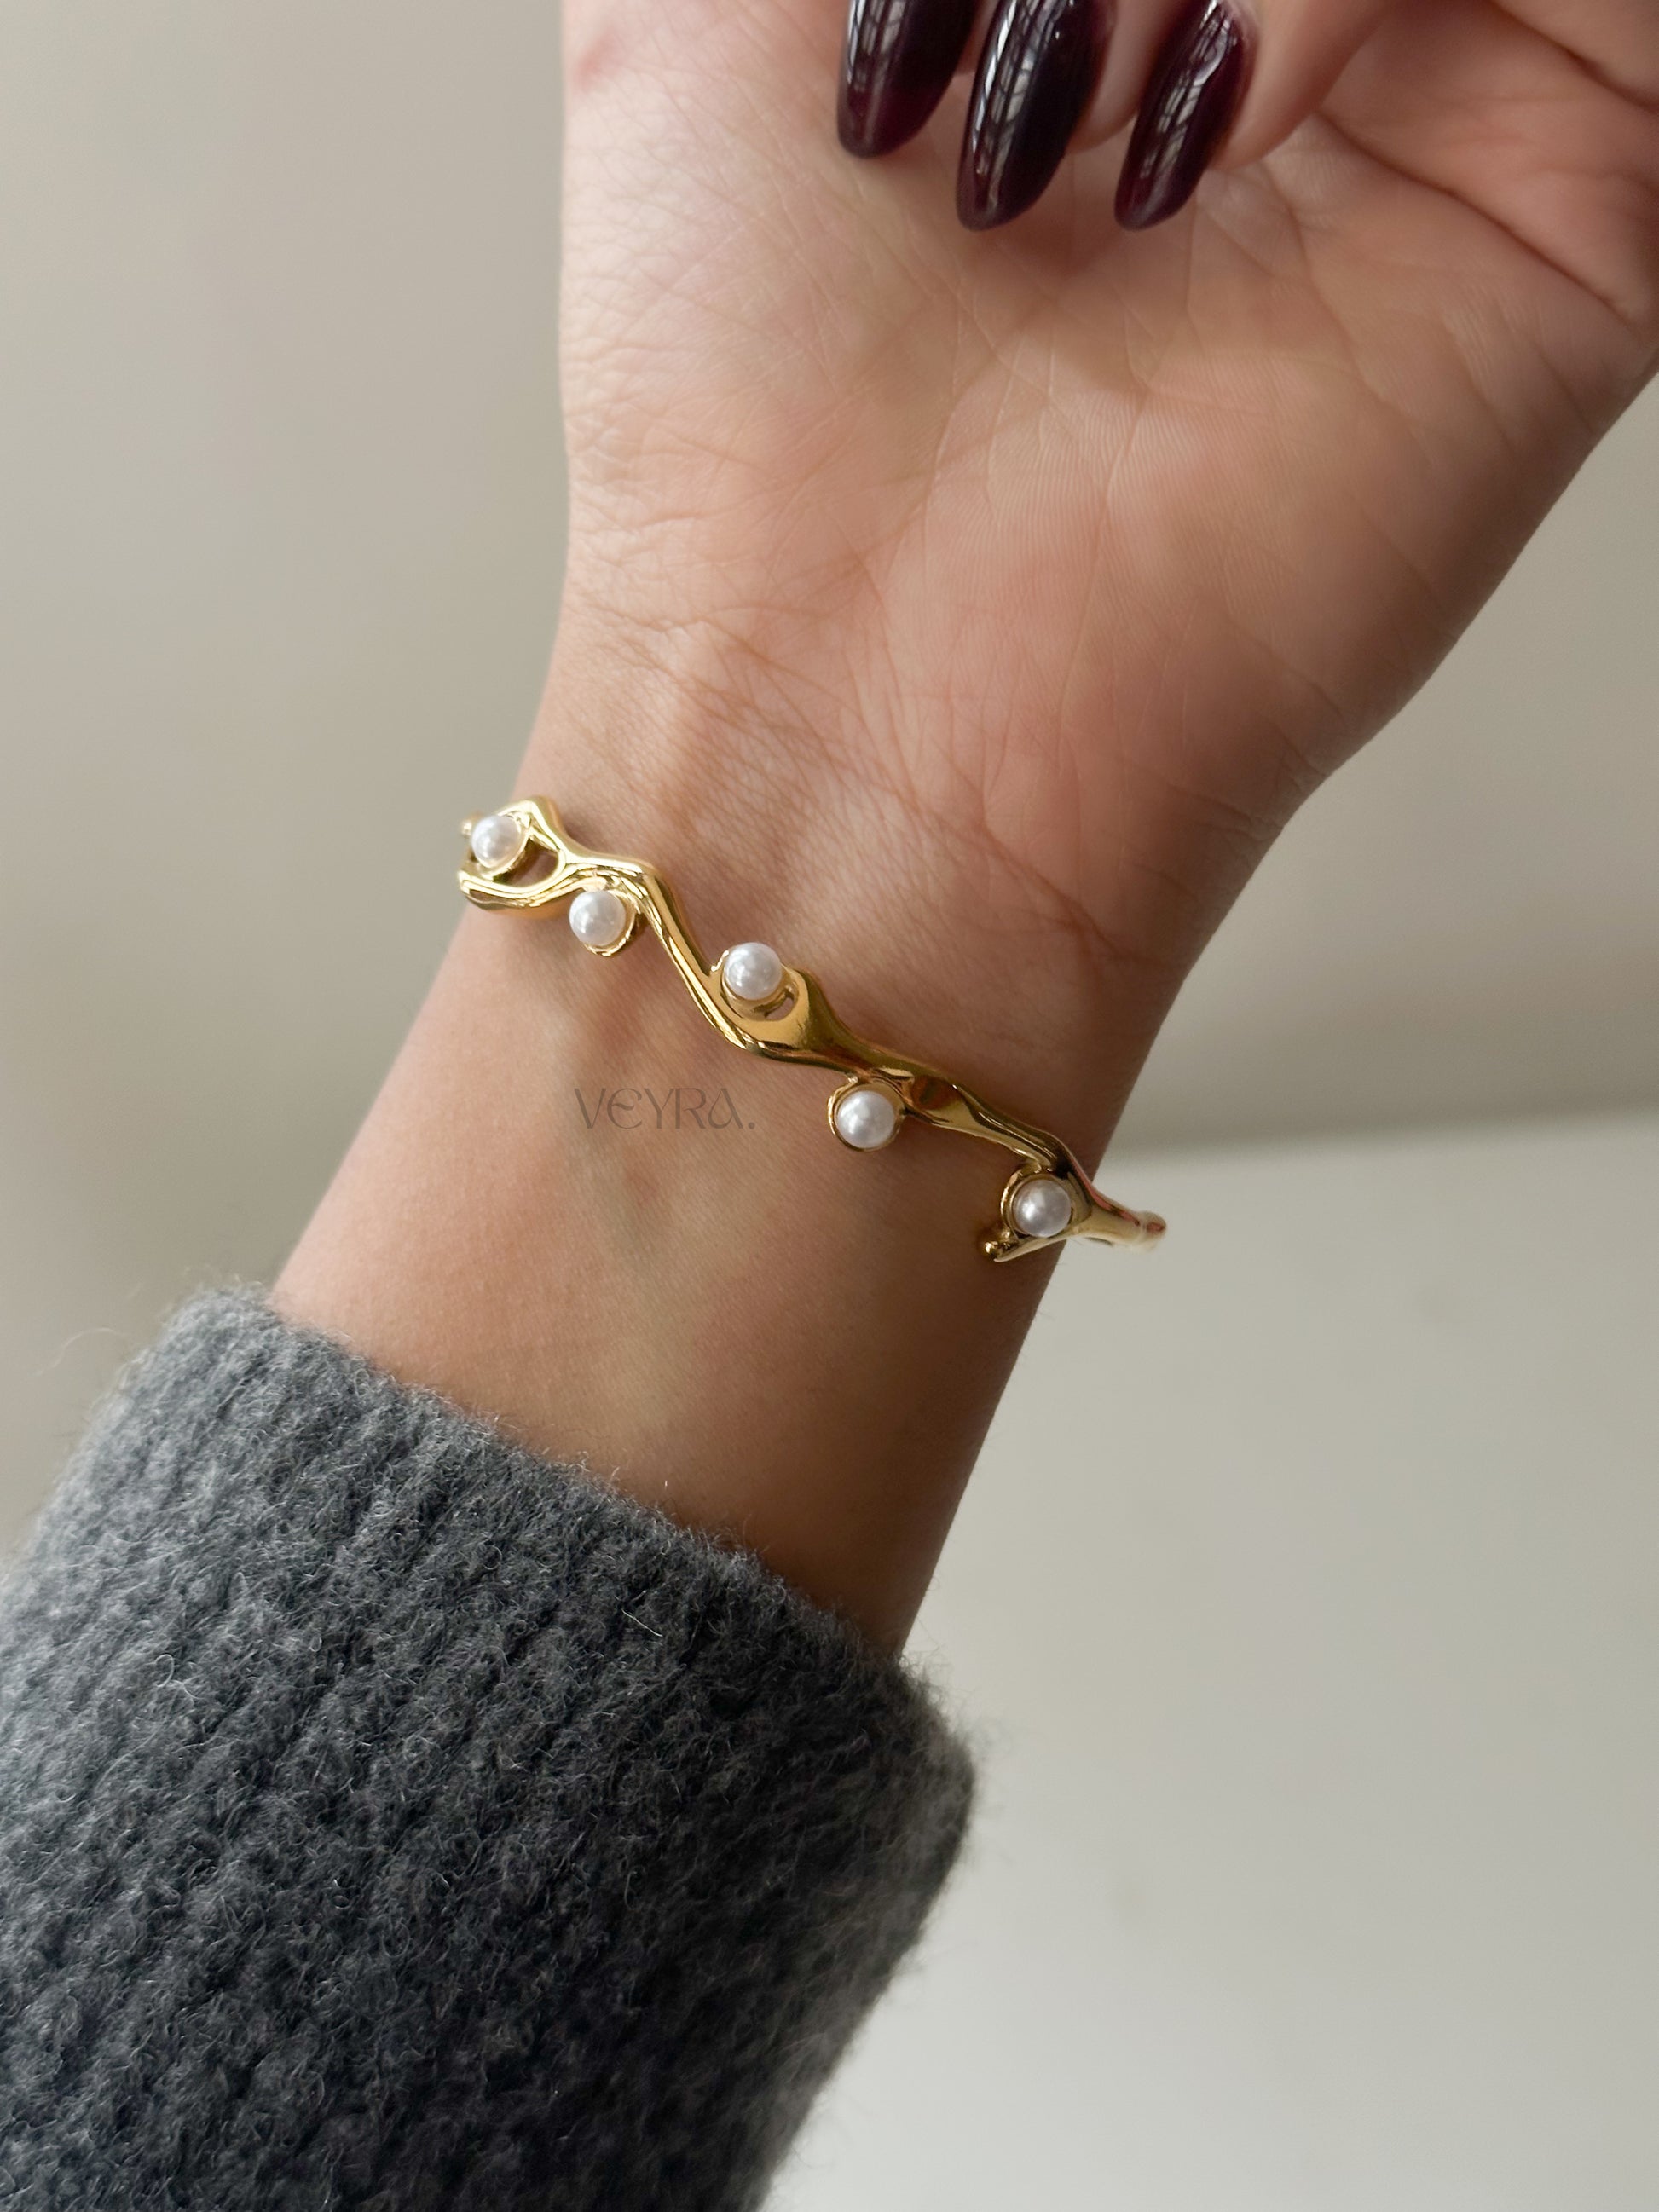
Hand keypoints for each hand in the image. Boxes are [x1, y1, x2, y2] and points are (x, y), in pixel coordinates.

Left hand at [279, 0, 1658, 1644]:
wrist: (865, 711)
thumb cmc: (752, 428)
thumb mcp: (689, 23)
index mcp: (1116, 8)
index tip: (891, 47)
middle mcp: (1297, 63)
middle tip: (1030, 69)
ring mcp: (1443, 133)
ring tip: (1102, 117)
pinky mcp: (1577, 220)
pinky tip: (1231, 118)